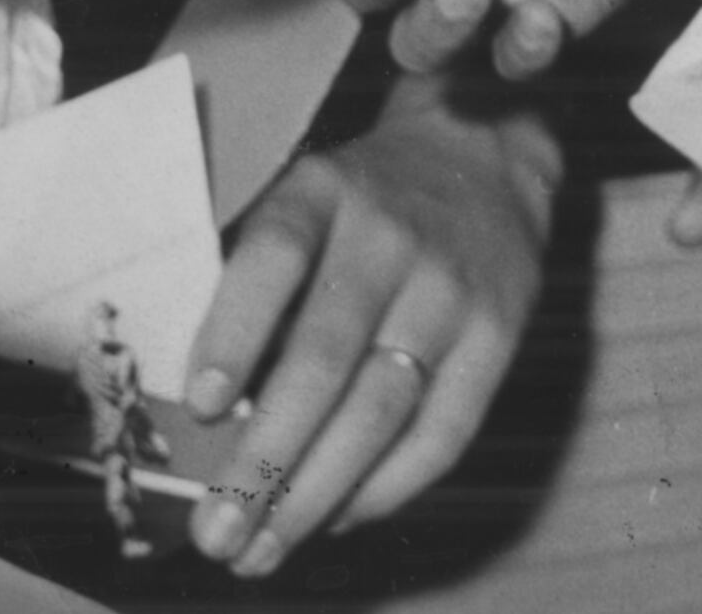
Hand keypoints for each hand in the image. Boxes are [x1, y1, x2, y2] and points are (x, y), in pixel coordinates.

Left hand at [177, 84, 555, 576]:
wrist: (485, 152)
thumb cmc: (363, 203)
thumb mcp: (303, 201)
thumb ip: (255, 288)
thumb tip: (206, 419)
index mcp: (323, 193)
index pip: (276, 256)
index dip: (235, 331)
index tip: (203, 407)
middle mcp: (390, 240)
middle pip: (325, 357)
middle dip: (265, 458)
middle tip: (215, 533)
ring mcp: (451, 291)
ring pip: (381, 408)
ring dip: (316, 492)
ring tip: (261, 550)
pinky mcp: (498, 336)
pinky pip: (444, 431)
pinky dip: (387, 487)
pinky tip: (338, 518)